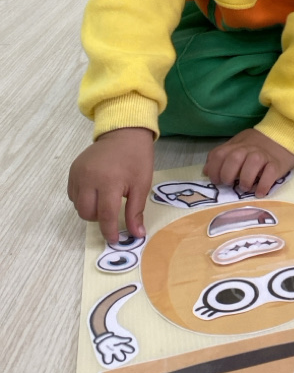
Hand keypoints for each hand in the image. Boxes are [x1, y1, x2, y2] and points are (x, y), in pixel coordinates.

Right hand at [68, 128, 153, 243]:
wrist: (124, 133)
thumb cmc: (137, 159)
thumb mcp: (142, 184)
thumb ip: (136, 211)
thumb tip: (137, 235)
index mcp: (109, 182)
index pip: (105, 216)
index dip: (109, 231)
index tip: (115, 240)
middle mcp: (89, 179)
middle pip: (87, 213)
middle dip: (99, 219)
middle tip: (112, 212)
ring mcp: (78, 174)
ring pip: (78, 205)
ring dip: (90, 209)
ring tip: (104, 200)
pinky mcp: (72, 170)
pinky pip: (73, 194)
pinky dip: (82, 199)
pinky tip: (95, 191)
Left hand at [203, 128, 293, 196]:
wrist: (284, 135)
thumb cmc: (257, 145)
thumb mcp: (237, 146)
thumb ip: (222, 156)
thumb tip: (206, 171)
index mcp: (237, 145)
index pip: (219, 154)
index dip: (214, 169)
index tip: (216, 181)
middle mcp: (249, 149)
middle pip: (234, 158)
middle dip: (228, 174)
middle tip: (230, 184)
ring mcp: (264, 155)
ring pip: (252, 163)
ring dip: (245, 179)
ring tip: (245, 187)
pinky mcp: (277, 164)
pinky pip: (270, 174)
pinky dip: (263, 185)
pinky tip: (259, 192)